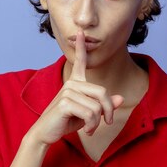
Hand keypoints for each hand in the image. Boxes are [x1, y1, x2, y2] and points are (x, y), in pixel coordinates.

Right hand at [27, 31, 123, 145]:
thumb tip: (120, 99)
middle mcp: (71, 83)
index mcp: (75, 82)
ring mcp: (68, 91)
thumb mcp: (89, 114)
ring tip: (90, 129)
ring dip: (97, 122)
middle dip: (108, 111)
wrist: (45, 134)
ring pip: (97, 106)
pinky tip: (86, 130)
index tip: (81, 32)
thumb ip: (104, 105)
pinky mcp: (65, 102)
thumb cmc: (66, 122)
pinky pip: (91, 114)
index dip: (81, 47)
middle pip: (103, 92)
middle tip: (105, 123)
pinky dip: (92, 125)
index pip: (80, 61)